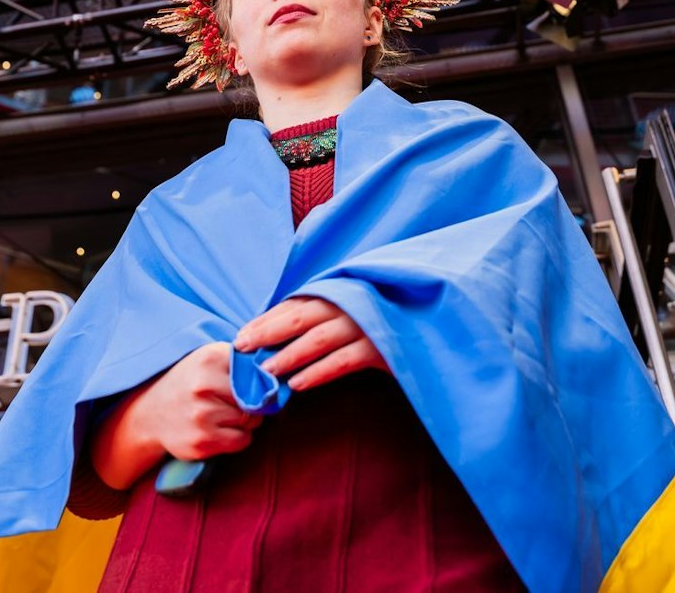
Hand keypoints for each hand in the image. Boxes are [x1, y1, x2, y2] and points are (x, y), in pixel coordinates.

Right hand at [92, 343, 260, 486]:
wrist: (150, 414)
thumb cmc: (188, 383)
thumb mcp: (207, 359)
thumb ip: (239, 359)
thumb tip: (278, 369)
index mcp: (209, 358)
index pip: (256, 371)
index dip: (258, 380)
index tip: (251, 384)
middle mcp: (204, 385)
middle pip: (256, 398)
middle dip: (253, 403)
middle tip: (236, 402)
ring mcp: (202, 415)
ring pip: (251, 421)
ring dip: (245, 421)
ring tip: (223, 415)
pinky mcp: (202, 441)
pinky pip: (242, 440)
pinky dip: (238, 437)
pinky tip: (221, 430)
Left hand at [234, 297, 387, 391]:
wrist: (432, 321)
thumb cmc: (385, 316)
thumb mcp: (353, 308)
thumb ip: (323, 313)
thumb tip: (278, 332)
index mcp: (340, 290)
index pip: (296, 303)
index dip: (267, 319)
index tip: (242, 334)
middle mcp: (350, 303)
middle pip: (301, 315)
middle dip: (268, 332)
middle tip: (242, 348)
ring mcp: (367, 323)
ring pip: (319, 338)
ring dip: (289, 355)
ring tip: (266, 371)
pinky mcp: (382, 347)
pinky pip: (343, 361)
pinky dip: (318, 372)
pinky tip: (298, 384)